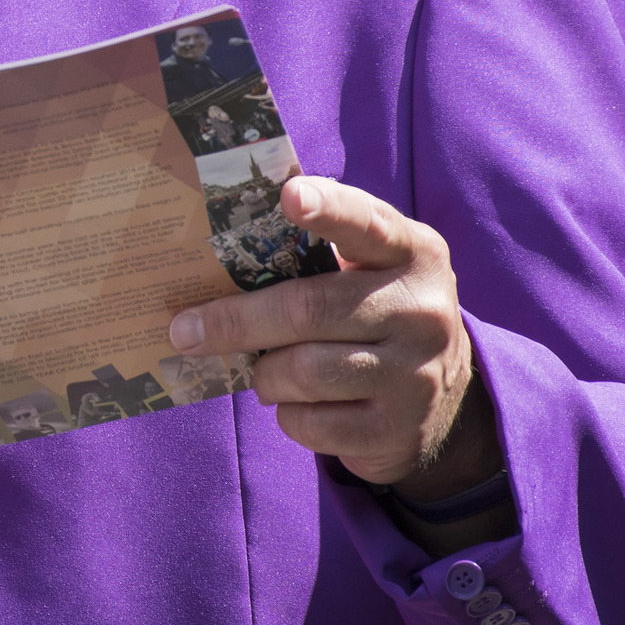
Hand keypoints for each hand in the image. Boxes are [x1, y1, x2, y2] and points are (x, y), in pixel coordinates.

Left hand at [168, 175, 500, 496]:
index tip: (289, 195)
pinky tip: (297, 403)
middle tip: (184, 331)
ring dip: (264, 374)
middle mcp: (423, 310)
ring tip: (263, 371)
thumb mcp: (367, 272)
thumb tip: (213, 257)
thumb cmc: (374, 314)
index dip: (328, 208)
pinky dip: (287, 413)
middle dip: (234, 322)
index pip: (368, 223)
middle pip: (307, 310)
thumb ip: (315, 252)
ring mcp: (416, 374)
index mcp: (413, 253)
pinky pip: (312, 423)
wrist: (440, 400)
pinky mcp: (397, 429)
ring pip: (303, 371)